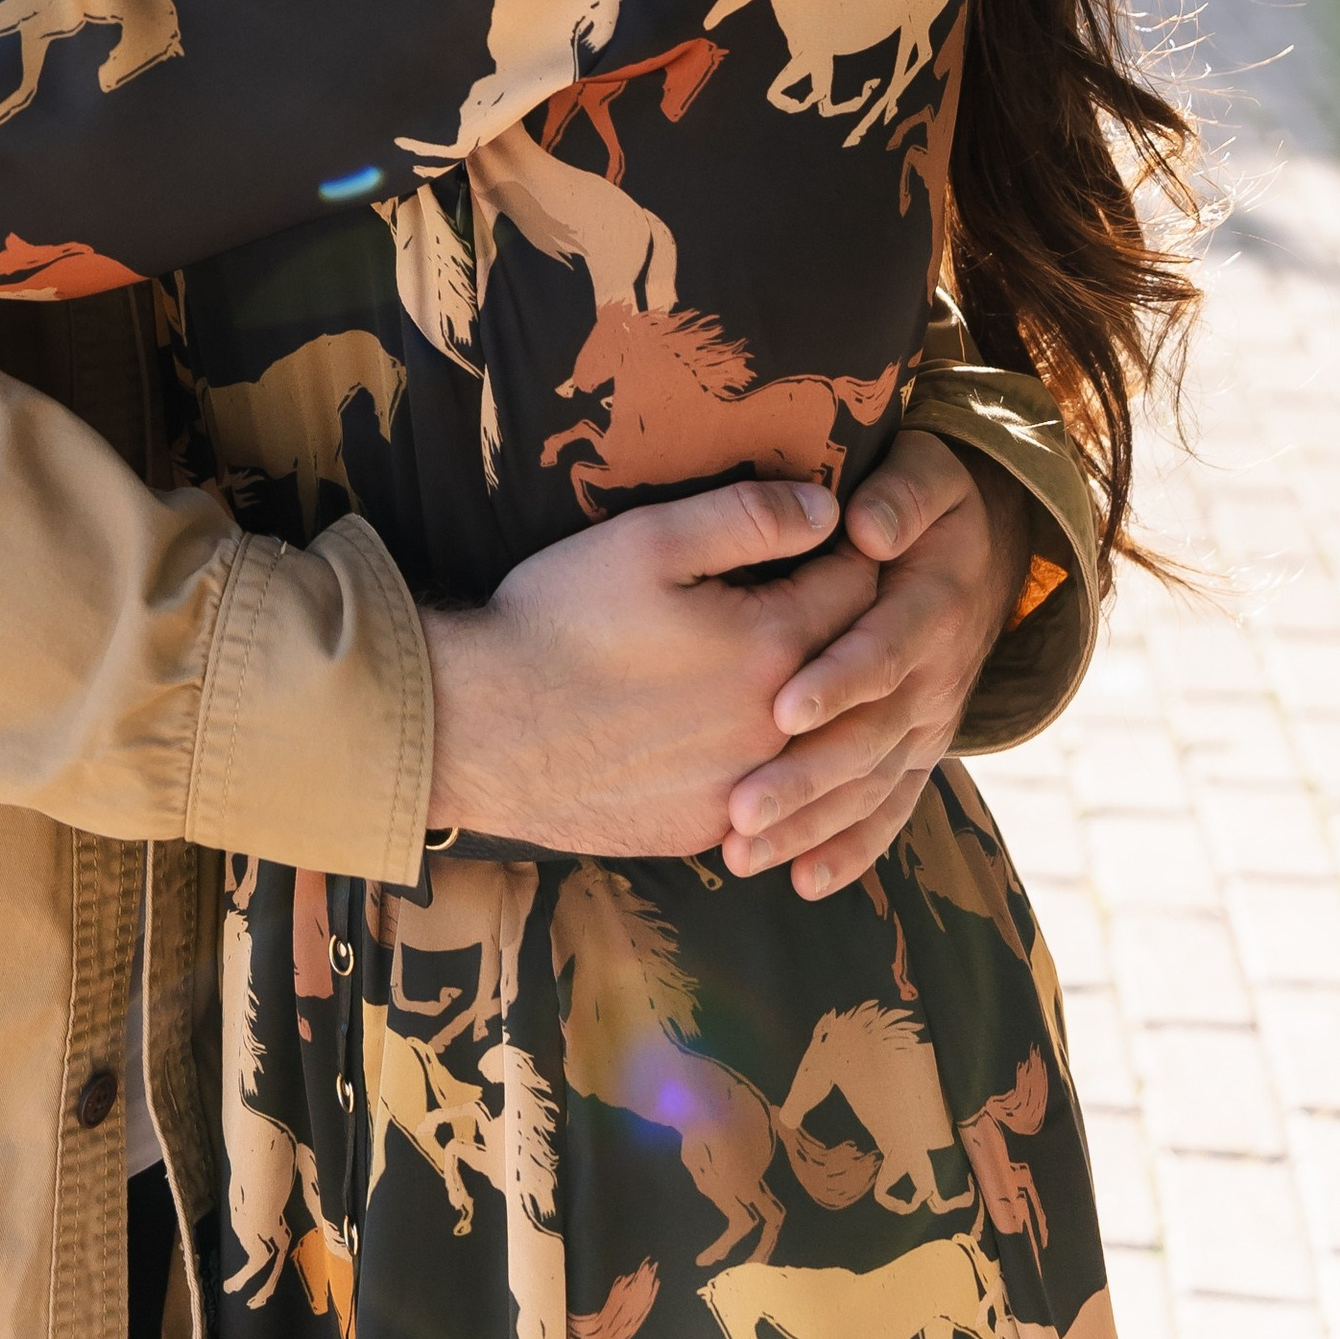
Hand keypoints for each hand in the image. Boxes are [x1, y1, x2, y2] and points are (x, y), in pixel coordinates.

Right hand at [421, 478, 877, 856]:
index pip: (858, 587)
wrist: (481, 728)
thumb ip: (748, 517)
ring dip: (825, 705)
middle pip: (855, 671)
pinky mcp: (706, 830)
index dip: (858, 551)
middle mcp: (778, 729)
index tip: (848, 534)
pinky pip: (771, 797)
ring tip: (805, 669)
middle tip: (836, 595)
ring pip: (822, 744)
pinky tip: (747, 737)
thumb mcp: (649, 541)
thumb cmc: (560, 621)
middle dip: (857, 629)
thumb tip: (828, 508)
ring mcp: (746, 790)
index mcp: (772, 646)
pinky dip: (777, 766)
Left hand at [721, 432, 1032, 896]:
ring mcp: (931, 722)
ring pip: (871, 785)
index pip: (883, 651)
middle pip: (870, 736)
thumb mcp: (924, 472)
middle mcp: (937, 676)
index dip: (838, 680)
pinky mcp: (919, 750)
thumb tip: (865, 524)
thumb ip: (898, 495)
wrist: (983, 546)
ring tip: (743, 854)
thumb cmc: (927, 498)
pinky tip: (803, 882)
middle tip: (739, 809)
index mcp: (932, 605)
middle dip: (805, 778)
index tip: (781, 708)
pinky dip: (851, 847)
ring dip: (811, 825)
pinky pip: (889, 807)